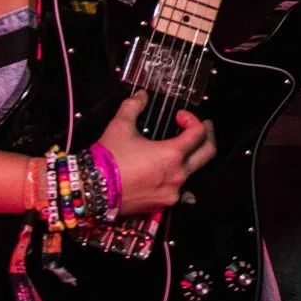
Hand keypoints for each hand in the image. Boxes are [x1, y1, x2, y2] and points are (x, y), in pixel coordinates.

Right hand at [95, 90, 213, 215]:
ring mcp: (173, 193)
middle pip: (208, 154)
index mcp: (172, 154)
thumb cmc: (108, 158)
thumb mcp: (120, 126)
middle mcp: (178, 175)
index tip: (179, 116)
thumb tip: (141, 95)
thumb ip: (133, 106)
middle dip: (208, 136)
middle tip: (204, 127)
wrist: (92, 190)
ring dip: (192, 158)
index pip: (199, 133)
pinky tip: (175, 175)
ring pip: (194, 173)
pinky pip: (182, 192)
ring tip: (183, 150)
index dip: (193, 119)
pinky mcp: (163, 205)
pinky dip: (182, 181)